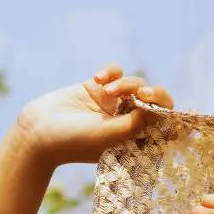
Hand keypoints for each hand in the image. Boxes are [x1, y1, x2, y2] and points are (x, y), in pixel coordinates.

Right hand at [15, 64, 173, 166]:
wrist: (37, 131)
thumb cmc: (73, 142)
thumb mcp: (110, 136)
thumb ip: (137, 123)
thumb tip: (156, 108)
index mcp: (133, 140)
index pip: (164, 127)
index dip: (173, 117)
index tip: (175, 111)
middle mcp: (126, 122)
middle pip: (155, 101)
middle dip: (154, 93)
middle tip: (144, 93)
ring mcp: (112, 104)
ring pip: (135, 83)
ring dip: (125, 83)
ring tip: (107, 91)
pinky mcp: (97, 88)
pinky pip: (116, 72)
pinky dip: (111, 72)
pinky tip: (98, 79)